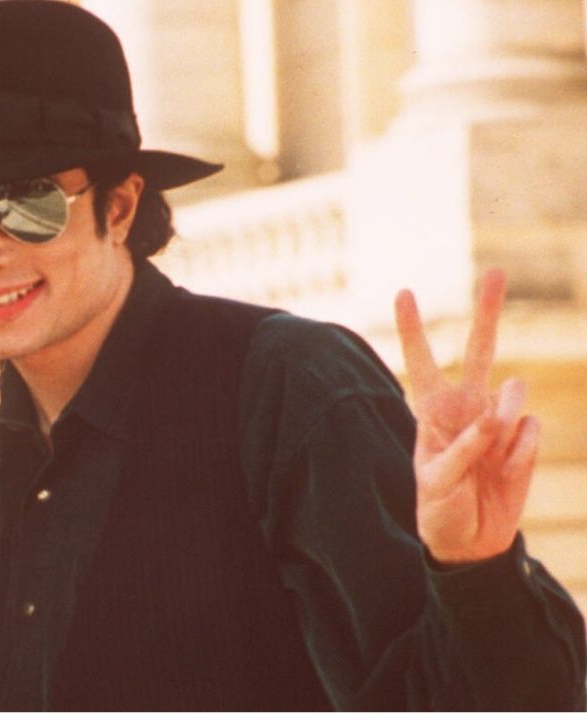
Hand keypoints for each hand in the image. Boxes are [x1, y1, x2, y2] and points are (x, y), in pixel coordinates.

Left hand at [394, 268, 539, 563]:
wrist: (471, 542)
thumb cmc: (440, 508)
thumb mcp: (438, 482)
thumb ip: (464, 447)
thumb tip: (499, 414)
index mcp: (433, 412)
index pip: (421, 362)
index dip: (412, 329)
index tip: (404, 291)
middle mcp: (467, 407)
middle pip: (480, 349)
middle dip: (487, 310)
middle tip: (497, 271)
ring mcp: (498, 421)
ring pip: (513, 393)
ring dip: (503, 419)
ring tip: (490, 457)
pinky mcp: (523, 440)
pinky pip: (529, 433)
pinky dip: (518, 456)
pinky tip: (504, 475)